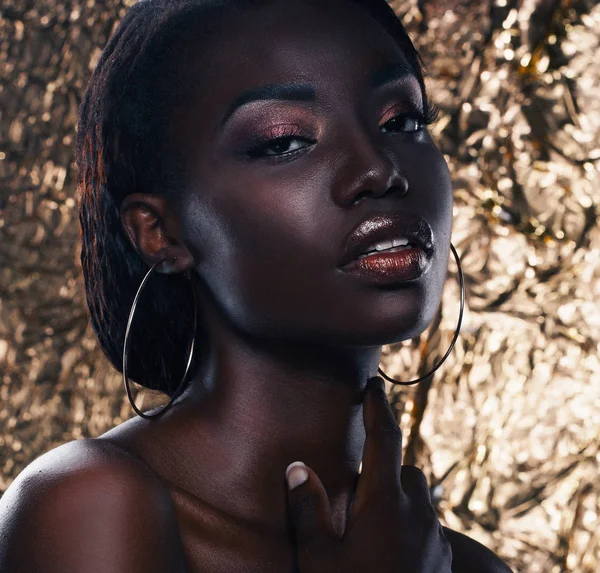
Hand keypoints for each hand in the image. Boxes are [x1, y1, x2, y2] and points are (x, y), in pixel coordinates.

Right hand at [285, 376, 452, 572]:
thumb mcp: (320, 559)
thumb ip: (308, 509)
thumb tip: (297, 468)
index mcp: (387, 501)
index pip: (385, 437)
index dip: (377, 406)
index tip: (373, 384)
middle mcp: (417, 512)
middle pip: (403, 468)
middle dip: (381, 465)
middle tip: (354, 481)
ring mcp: (433, 538)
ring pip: (416, 497)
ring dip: (394, 494)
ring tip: (367, 516)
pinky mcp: (441, 559)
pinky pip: (423, 524)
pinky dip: (406, 521)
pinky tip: (385, 547)